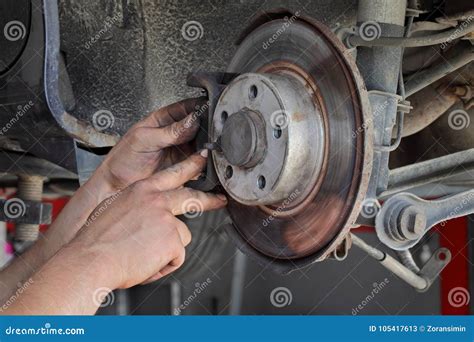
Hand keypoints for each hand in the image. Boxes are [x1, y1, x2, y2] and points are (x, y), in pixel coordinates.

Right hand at [68, 151, 225, 288]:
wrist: (90, 260)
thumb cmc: (95, 241)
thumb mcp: (114, 209)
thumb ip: (136, 206)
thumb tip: (145, 212)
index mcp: (141, 190)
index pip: (173, 173)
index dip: (190, 166)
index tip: (202, 159)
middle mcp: (156, 200)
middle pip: (191, 197)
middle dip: (209, 199)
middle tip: (220, 199)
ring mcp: (167, 219)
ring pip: (181, 237)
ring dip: (167, 249)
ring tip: (143, 254)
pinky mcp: (173, 239)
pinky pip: (176, 257)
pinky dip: (164, 265)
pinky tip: (145, 263)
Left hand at [94, 97, 206, 195]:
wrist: (117, 187)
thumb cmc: (123, 159)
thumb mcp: (144, 139)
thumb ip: (169, 131)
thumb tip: (192, 120)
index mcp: (163, 119)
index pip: (187, 107)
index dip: (200, 106)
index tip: (211, 109)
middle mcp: (175, 133)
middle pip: (199, 125)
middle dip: (208, 128)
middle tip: (214, 132)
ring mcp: (181, 150)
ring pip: (203, 144)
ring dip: (209, 145)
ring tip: (212, 147)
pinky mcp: (184, 168)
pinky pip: (201, 163)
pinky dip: (207, 162)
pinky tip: (209, 161)